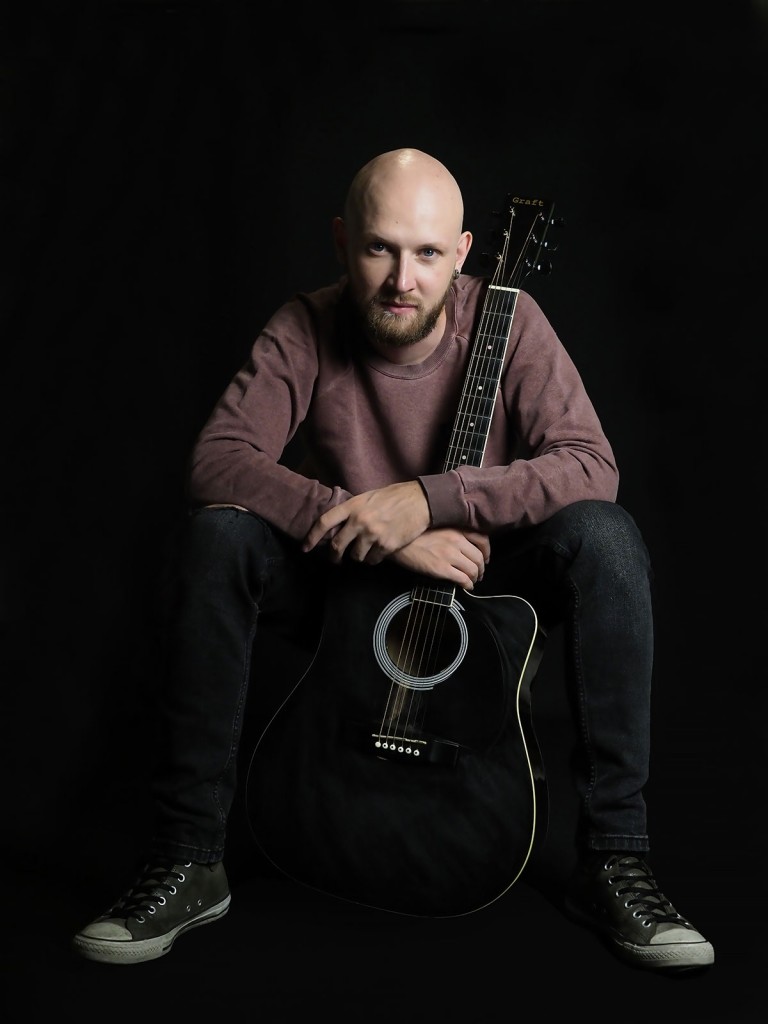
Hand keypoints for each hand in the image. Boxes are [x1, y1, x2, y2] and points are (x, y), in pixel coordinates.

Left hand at [302, 481, 430, 563]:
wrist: (421, 501)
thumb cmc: (395, 497)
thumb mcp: (369, 497)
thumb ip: (353, 510)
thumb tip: (338, 526)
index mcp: (353, 506)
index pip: (324, 522)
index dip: (312, 537)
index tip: (305, 548)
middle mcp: (360, 521)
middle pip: (337, 545)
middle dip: (334, 556)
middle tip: (336, 560)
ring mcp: (373, 534)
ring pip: (355, 556)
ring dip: (358, 556)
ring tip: (365, 550)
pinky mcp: (386, 546)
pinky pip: (372, 560)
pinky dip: (373, 559)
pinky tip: (379, 551)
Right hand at [390, 529, 489, 589]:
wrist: (396, 542)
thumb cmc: (412, 533)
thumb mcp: (435, 526)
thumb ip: (451, 532)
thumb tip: (462, 545)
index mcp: (455, 528)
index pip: (482, 539)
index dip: (487, 551)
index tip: (485, 558)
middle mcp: (456, 540)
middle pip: (479, 556)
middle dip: (481, 568)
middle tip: (479, 573)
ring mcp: (450, 554)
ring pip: (473, 569)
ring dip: (475, 577)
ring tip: (472, 581)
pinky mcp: (442, 569)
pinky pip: (463, 579)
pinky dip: (468, 584)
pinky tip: (466, 587)